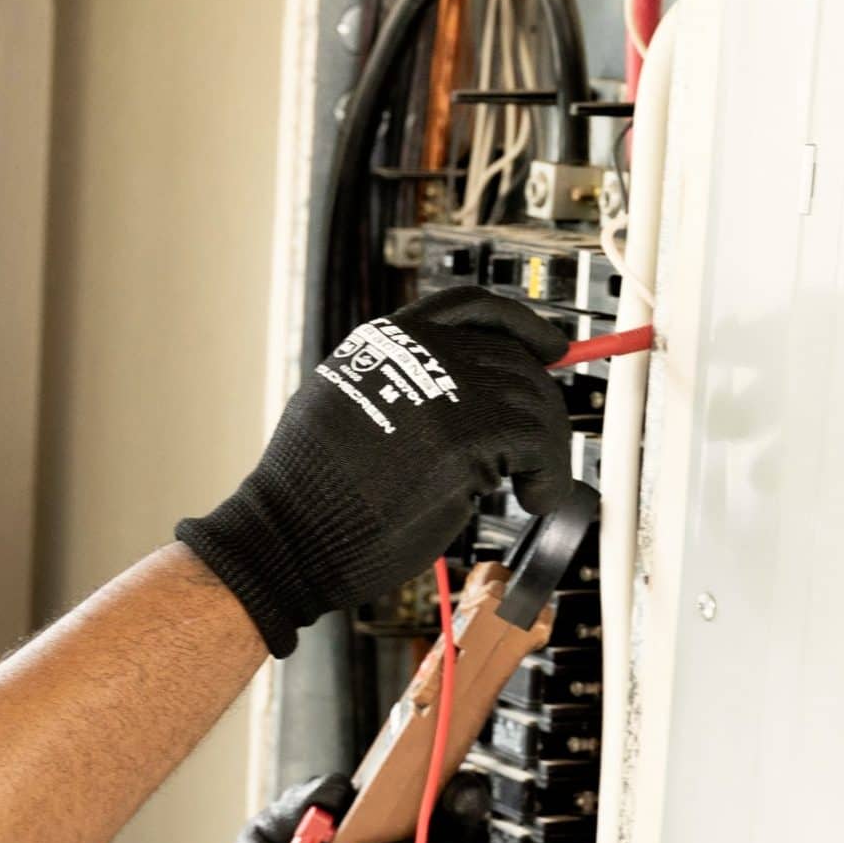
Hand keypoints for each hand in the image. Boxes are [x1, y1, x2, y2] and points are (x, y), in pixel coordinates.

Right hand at [175, 290, 574, 654]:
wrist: (290, 534)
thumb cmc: (311, 491)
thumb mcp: (343, 401)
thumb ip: (398, 380)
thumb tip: (468, 387)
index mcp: (384, 341)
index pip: (473, 308)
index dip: (523, 326)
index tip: (552, 346)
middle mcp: (416, 355)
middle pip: (515, 358)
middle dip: (540, 406)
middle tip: (539, 449)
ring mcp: (442, 393)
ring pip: (536, 401)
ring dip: (548, 449)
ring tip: (534, 483)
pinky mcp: (464, 441)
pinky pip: (541, 446)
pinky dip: (550, 475)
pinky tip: (535, 497)